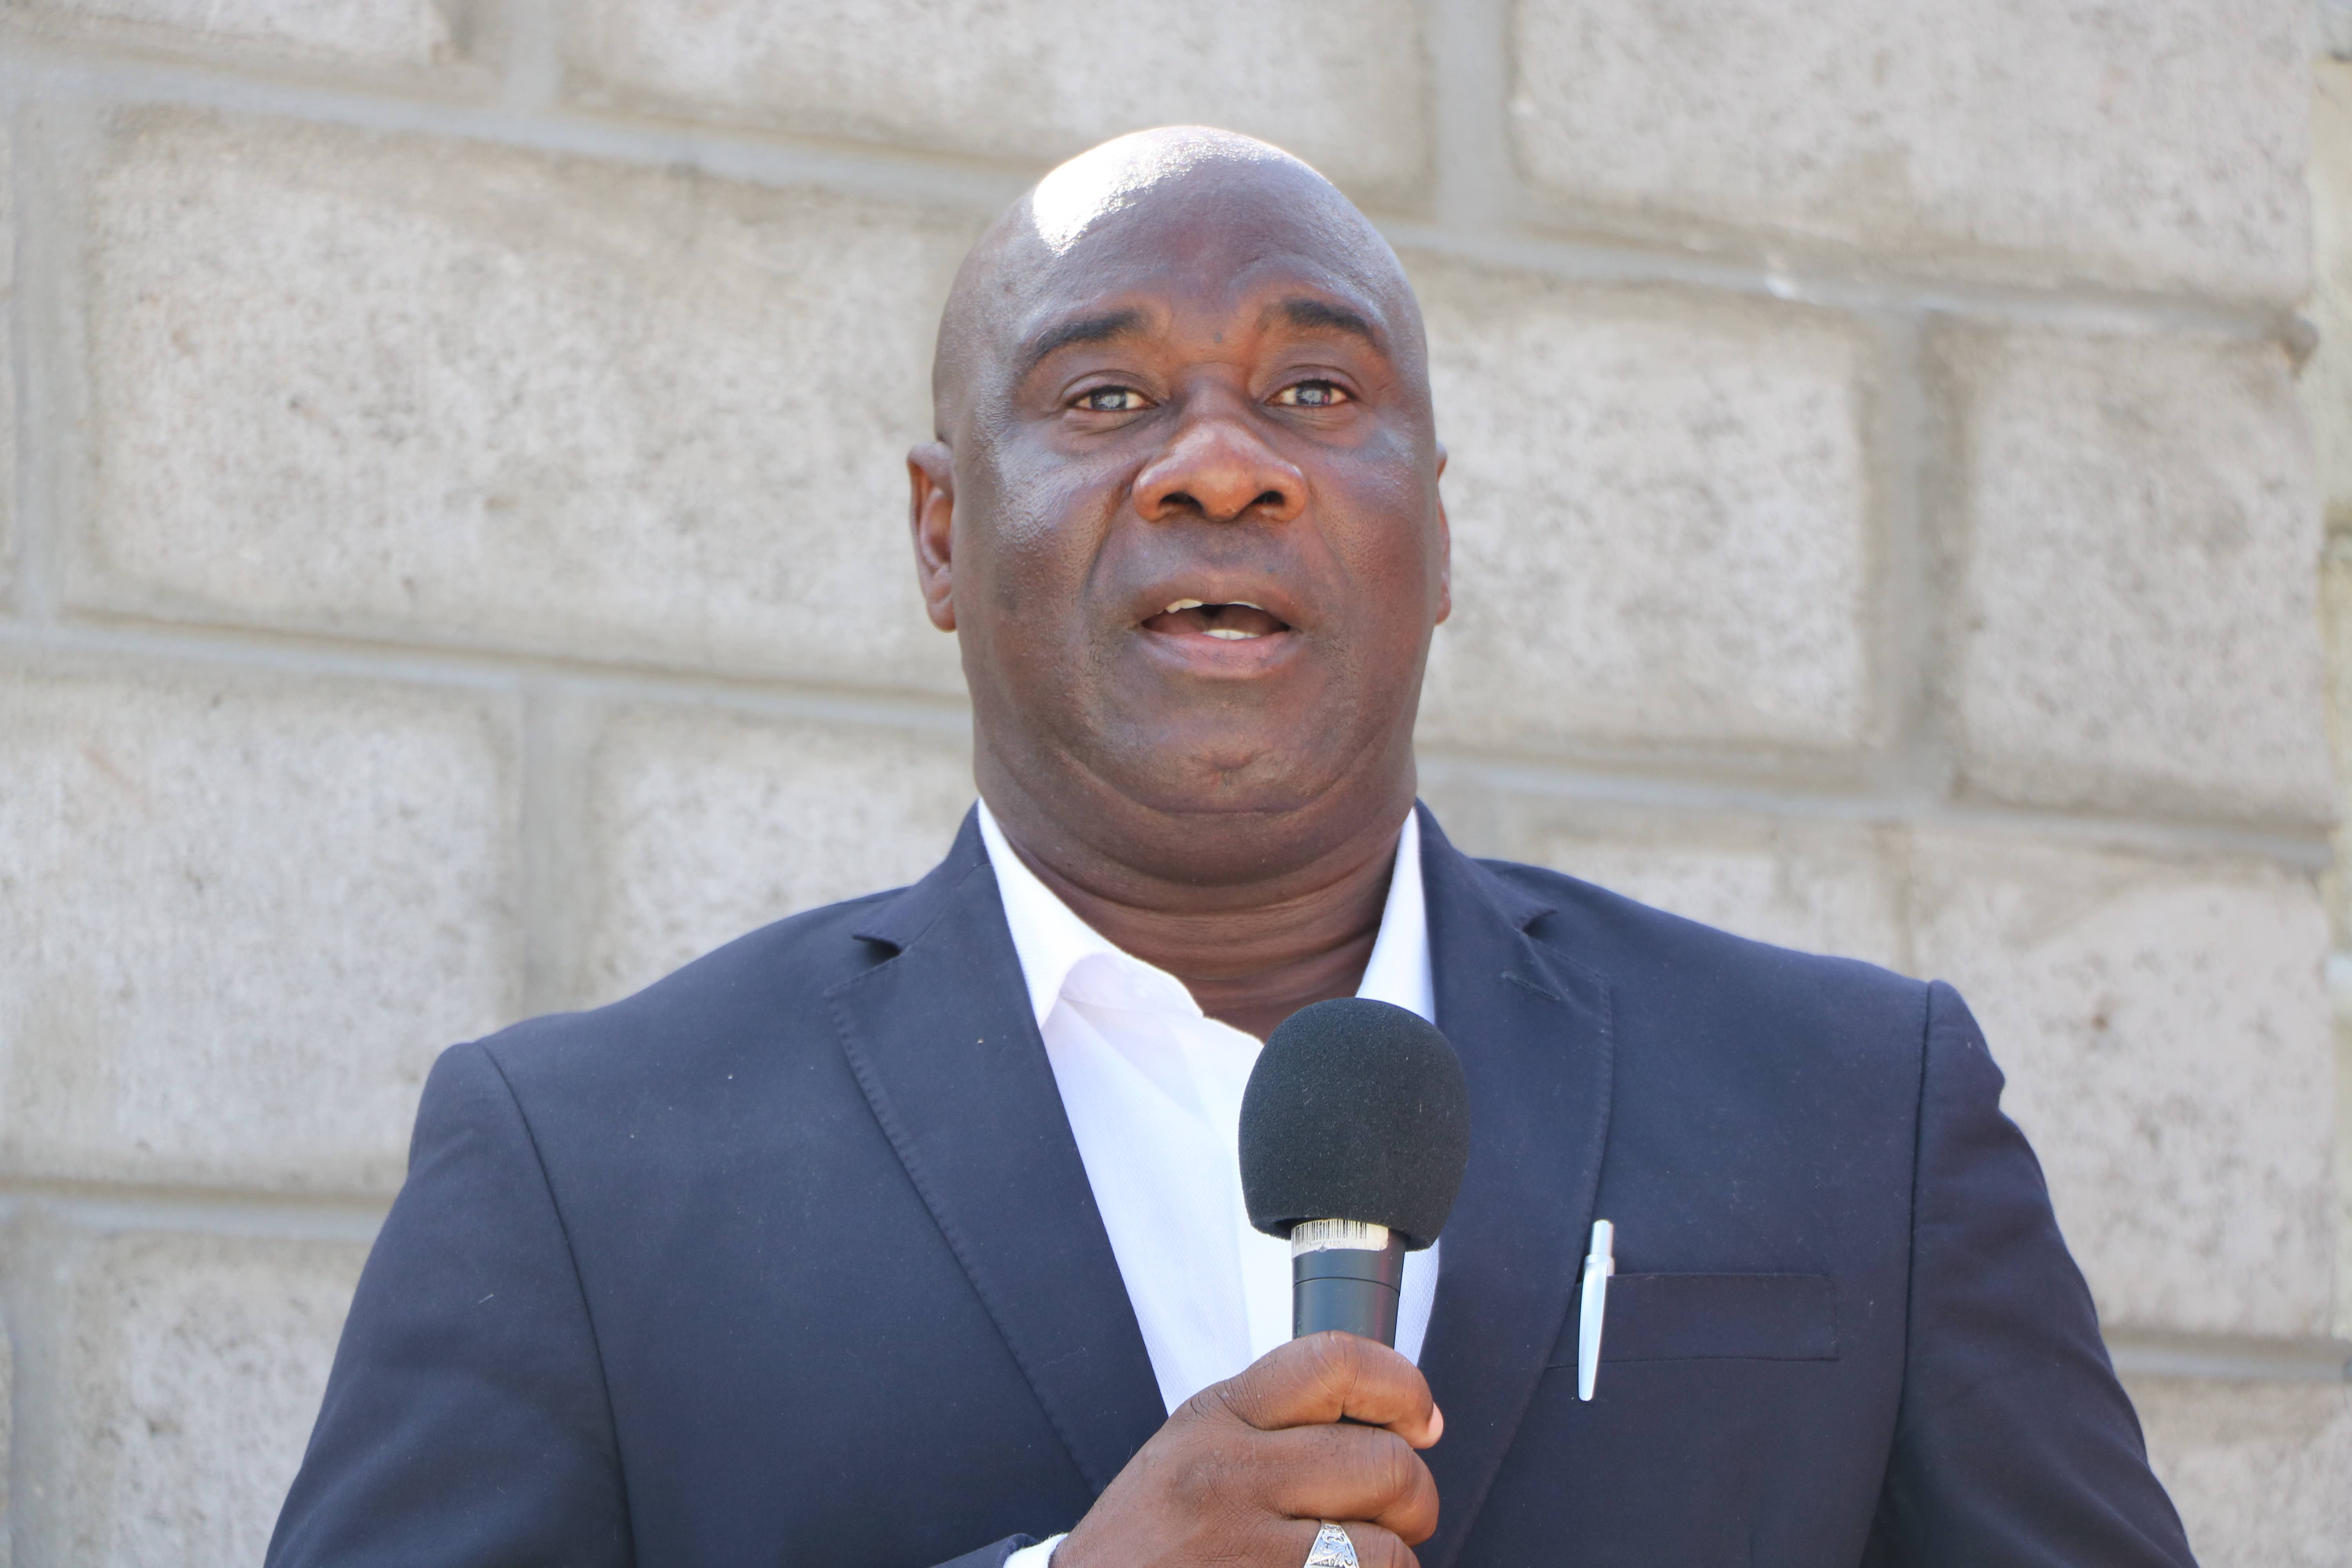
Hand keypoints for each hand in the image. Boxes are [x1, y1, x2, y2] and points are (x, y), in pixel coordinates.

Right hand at [1052, 1331, 1443, 1567]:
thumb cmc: (1150, 1539)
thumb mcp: (1193, 1451)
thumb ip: (1275, 1425)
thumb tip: (1397, 1422)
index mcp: (1216, 1416)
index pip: (1335, 1362)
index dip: (1402, 1386)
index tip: (1422, 1420)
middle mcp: (1229, 1474)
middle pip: (1386, 1465)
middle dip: (1415, 1499)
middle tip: (1399, 1517)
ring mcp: (1245, 1549)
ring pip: (1385, 1548)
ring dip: (1391, 1562)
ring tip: (1357, 1564)